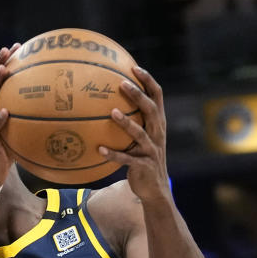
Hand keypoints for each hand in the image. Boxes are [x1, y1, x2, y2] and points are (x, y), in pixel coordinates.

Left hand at [99, 66, 170, 202]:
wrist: (154, 190)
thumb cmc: (142, 160)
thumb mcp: (140, 139)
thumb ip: (132, 123)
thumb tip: (105, 104)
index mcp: (158, 124)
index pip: (157, 96)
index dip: (148, 81)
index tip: (134, 67)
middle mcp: (158, 134)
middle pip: (151, 110)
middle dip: (138, 95)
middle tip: (122, 84)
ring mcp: (151, 150)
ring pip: (140, 133)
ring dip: (126, 123)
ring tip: (112, 113)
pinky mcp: (143, 166)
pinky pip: (126, 159)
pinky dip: (113, 154)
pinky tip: (98, 149)